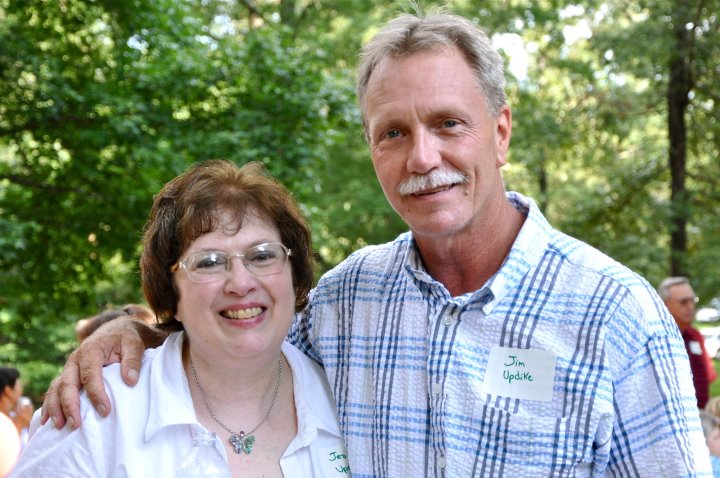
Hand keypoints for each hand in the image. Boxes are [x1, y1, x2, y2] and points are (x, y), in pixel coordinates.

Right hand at [40, 318, 164, 428]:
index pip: (90, 375)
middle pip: (68, 384)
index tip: (105, 411)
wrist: (115, 330)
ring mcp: (69, 368)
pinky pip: (54, 390)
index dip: (96, 394)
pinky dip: (49, 404)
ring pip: (57, 388)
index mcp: (91, 351)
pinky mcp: (68, 375)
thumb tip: (130, 380)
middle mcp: (75, 360)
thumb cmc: (125, 338)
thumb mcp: (134, 344)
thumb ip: (132, 361)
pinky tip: (46, 420)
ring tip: (60, 426)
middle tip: (76, 425)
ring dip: (56, 408)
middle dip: (70, 405)